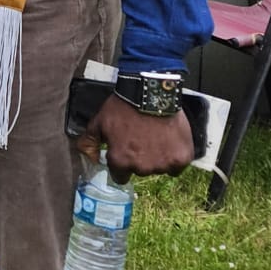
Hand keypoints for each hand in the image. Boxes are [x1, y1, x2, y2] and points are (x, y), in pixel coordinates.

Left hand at [77, 94, 194, 180]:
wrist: (150, 92)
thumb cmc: (123, 107)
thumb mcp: (99, 122)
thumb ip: (89, 142)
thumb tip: (88, 157)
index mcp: (120, 160)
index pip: (120, 177)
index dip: (122, 165)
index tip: (126, 153)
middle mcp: (141, 167)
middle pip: (140, 171)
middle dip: (140, 158)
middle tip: (141, 139)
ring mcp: (163, 164)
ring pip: (160, 168)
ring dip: (158, 157)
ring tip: (156, 137)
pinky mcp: (182, 158)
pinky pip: (178, 166)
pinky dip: (175, 156)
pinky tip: (170, 142)